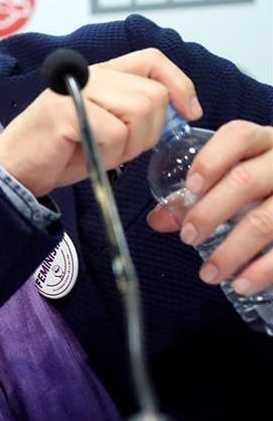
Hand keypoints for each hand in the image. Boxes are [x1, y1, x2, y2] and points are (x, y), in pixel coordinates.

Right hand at [0, 48, 201, 197]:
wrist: (13, 170)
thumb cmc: (58, 152)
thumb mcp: (103, 124)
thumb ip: (132, 109)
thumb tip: (178, 109)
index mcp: (99, 74)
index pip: (153, 60)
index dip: (180, 83)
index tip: (189, 112)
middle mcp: (88, 75)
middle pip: (153, 95)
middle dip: (149, 132)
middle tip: (121, 149)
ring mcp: (75, 91)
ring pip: (140, 111)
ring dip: (129, 145)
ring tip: (101, 152)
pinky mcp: (64, 112)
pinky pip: (115, 134)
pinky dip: (108, 156)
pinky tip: (87, 158)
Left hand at [148, 121, 272, 294]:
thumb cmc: (264, 183)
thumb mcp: (238, 177)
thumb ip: (198, 195)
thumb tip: (159, 220)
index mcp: (262, 142)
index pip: (237, 136)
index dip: (212, 160)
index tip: (191, 187)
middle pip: (245, 180)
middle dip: (210, 212)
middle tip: (188, 237)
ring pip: (266, 219)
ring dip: (233, 250)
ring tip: (209, 273)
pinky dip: (263, 270)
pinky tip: (242, 284)